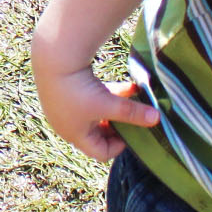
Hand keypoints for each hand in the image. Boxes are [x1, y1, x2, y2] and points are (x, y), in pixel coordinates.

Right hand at [35, 70, 158, 163]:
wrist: (53, 58)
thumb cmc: (80, 89)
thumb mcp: (109, 104)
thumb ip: (133, 113)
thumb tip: (157, 119)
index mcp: (75, 135)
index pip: (101, 153)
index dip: (119, 145)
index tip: (131, 131)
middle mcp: (68, 125)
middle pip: (98, 134)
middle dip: (118, 125)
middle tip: (133, 116)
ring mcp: (65, 108)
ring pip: (97, 114)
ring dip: (116, 107)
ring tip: (131, 96)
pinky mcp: (65, 91)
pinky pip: (91, 99)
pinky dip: (107, 95)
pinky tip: (124, 85)